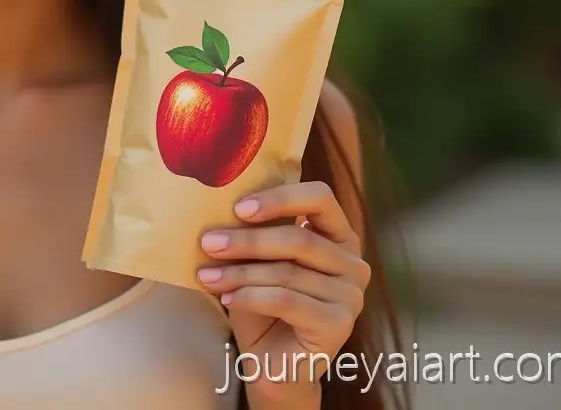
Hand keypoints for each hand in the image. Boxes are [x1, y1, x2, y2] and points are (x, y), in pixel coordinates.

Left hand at [196, 181, 369, 406]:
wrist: (271, 363)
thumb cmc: (262, 305)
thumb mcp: (258, 261)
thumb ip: (256, 233)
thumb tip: (217, 206)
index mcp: (339, 236)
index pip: (321, 198)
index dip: (281, 197)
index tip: (239, 208)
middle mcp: (353, 264)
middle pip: (298, 239)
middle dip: (247, 240)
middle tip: (208, 242)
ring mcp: (351, 296)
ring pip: (288, 272)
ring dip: (240, 272)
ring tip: (207, 275)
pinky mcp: (339, 325)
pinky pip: (286, 301)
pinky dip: (250, 297)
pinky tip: (226, 299)